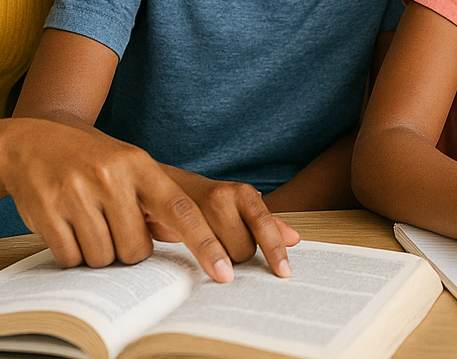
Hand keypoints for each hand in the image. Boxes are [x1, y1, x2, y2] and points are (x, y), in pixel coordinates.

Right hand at [0, 118, 294, 281]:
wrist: (31, 142)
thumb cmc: (91, 162)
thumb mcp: (128, 166)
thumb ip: (156, 200)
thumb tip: (184, 242)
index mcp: (139, 165)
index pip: (181, 210)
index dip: (204, 244)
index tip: (224, 272)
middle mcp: (111, 176)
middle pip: (135, 249)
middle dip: (126, 249)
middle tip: (111, 226)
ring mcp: (78, 193)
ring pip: (103, 258)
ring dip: (97, 252)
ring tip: (86, 223)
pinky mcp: (47, 211)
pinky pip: (70, 258)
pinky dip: (70, 254)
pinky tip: (65, 227)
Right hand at [162, 167, 300, 275]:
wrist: (162, 185)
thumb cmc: (206, 202)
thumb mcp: (238, 207)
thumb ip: (265, 222)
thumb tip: (294, 239)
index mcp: (241, 193)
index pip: (263, 223)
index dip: (274, 250)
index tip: (284, 272)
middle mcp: (220, 197)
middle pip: (242, 249)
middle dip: (238, 254)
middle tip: (224, 242)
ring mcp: (194, 207)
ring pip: (220, 256)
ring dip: (218, 258)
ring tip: (207, 242)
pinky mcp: (170, 220)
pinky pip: (189, 254)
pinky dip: (196, 259)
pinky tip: (189, 251)